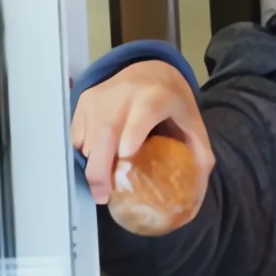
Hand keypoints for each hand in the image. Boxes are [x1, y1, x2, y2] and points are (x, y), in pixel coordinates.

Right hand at [71, 60, 213, 207]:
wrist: (149, 68)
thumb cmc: (172, 104)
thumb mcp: (193, 125)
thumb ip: (199, 160)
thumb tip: (192, 207)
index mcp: (155, 97)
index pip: (141, 115)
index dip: (132, 135)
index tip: (126, 158)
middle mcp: (123, 94)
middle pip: (105, 133)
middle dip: (99, 169)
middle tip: (103, 197)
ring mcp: (100, 97)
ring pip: (87, 139)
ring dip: (92, 164)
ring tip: (104, 182)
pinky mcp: (84, 101)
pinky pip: (77, 136)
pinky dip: (84, 153)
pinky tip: (98, 160)